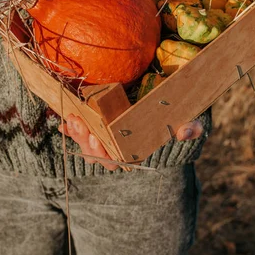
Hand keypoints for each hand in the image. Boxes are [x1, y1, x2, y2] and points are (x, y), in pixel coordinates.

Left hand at [58, 115, 203, 170]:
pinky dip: (72, 128)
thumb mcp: (190, 118)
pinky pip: (83, 130)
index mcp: (139, 150)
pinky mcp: (100, 124)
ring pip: (88, 144)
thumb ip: (192, 126)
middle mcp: (121, 147)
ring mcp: (109, 137)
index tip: (98, 137)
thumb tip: (185, 132)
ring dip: (78, 133)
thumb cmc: (179, 111)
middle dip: (86, 141)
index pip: (119, 159)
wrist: (171, 95)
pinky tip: (62, 123)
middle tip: (80, 123)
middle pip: (99, 154)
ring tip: (72, 118)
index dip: (106, 153)